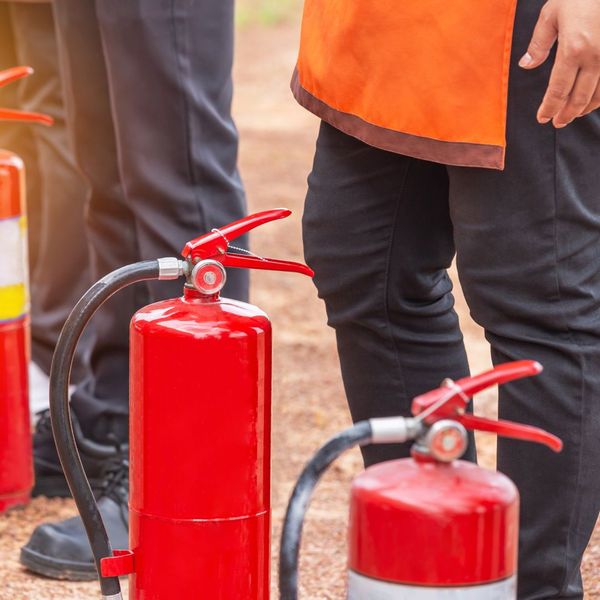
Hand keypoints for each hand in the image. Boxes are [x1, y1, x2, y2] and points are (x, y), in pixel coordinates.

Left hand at [519, 0, 599, 126]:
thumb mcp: (552, 13)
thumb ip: (538, 43)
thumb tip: (526, 66)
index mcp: (573, 49)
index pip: (558, 90)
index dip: (549, 108)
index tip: (542, 118)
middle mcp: (595, 57)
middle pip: (579, 98)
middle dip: (566, 114)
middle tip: (557, 122)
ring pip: (599, 94)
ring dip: (584, 109)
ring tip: (573, 115)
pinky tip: (593, 100)